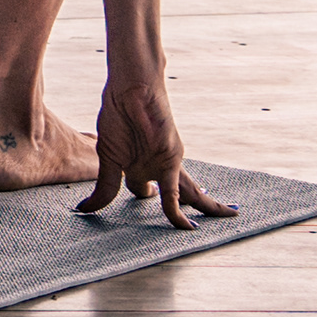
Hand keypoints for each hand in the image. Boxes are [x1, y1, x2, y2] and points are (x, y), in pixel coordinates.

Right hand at [79, 65, 232, 228]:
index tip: (152, 210)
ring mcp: (167, 164)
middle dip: (190, 209)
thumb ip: (105, 186)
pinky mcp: (171, 160)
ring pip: (190, 194)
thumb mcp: (109, 157)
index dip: (150, 200)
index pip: (148, 191)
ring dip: (208, 207)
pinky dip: (177, 214)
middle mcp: (158, 166)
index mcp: (142, 164)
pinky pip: (174, 195)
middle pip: (179, 194)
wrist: (130, 89)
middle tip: (201, 225)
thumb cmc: (118, 114)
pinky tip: (188, 227)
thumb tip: (86, 209)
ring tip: (230, 216)